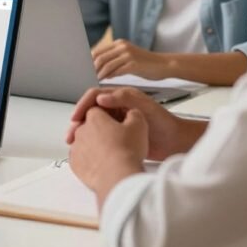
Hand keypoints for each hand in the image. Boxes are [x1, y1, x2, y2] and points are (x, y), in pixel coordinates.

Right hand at [66, 87, 195, 160]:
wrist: (176, 143)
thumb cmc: (164, 123)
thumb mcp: (144, 107)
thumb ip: (124, 99)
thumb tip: (101, 97)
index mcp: (120, 97)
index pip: (95, 97)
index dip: (83, 106)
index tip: (76, 118)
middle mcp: (116, 108)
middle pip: (90, 111)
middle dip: (78, 121)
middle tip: (71, 134)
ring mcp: (116, 122)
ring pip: (92, 125)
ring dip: (82, 133)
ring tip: (74, 144)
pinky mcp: (117, 136)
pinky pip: (99, 136)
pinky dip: (90, 142)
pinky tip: (85, 149)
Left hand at [68, 106, 147, 197]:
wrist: (118, 176)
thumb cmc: (127, 150)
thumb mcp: (139, 125)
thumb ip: (133, 114)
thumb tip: (132, 113)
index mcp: (94, 118)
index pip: (96, 110)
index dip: (107, 116)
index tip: (114, 122)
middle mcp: (81, 131)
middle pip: (87, 126)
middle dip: (99, 131)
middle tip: (114, 140)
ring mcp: (76, 148)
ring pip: (82, 143)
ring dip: (92, 146)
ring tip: (109, 154)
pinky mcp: (75, 164)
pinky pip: (79, 159)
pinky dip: (87, 160)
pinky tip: (100, 164)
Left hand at [92, 39, 171, 79]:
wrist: (165, 65)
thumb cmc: (147, 65)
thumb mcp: (128, 58)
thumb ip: (115, 60)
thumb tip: (99, 68)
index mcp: (119, 44)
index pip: (97, 51)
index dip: (89, 61)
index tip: (84, 70)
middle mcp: (122, 46)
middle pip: (99, 58)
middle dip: (91, 69)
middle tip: (86, 78)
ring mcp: (128, 54)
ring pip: (106, 65)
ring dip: (98, 74)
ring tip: (94, 81)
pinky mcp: (133, 64)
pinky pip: (116, 71)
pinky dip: (109, 77)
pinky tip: (106, 81)